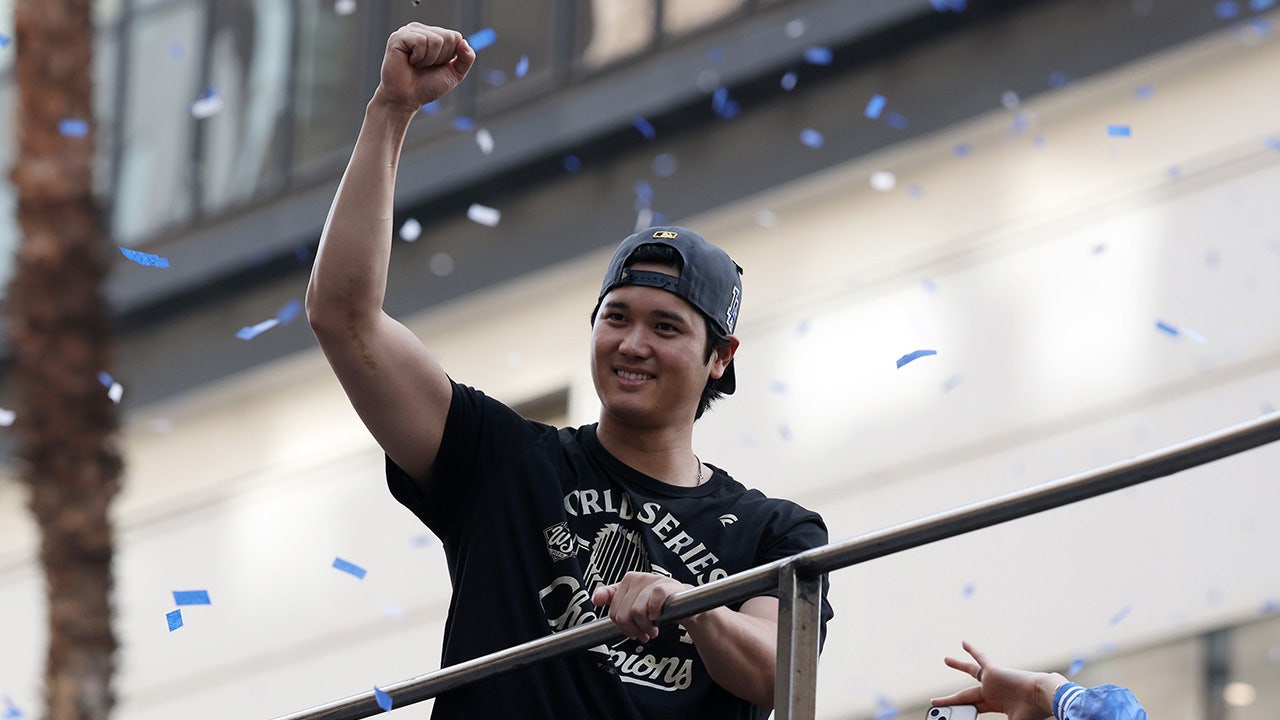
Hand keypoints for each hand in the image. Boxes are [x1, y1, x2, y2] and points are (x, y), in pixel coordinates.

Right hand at [374, 23, 474, 113]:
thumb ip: (466, 59)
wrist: (407, 99)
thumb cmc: (427, 86)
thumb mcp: (454, 73)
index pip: (455, 36)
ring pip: (436, 40)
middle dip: (441, 58)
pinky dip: (419, 57)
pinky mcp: (398, 37)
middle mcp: (422, 30)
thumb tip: (464, 42)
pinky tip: (409, 62)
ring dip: (429, 60)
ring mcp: (409, 31)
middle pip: (448, 37)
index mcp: (434, 35)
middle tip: (425, 66)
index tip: (436, 65)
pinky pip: (421, 41)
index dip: (450, 56)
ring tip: (417, 65)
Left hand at [591, 571, 693, 642]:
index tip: (631, 631)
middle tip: (644, 634)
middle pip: (623, 614)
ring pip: (637, 612)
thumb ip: (612, 599)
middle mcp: (637, 578)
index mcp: (627, 581)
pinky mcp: (665, 586)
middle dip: (634, 629)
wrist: (685, 604)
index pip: (614, 611)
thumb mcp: (633, 602)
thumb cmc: (656, 604)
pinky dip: (655, 616)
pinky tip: (659, 619)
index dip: (622, 627)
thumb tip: (595, 599)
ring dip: (646, 627)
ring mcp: (651, 580)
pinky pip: (652, 605)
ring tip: (652, 630)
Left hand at [931, 641, 1063, 719]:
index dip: (960, 712)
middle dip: (951, 700)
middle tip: (936, 703)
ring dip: (958, 665)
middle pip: (965, 695)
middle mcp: (992, 692)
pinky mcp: (993, 671)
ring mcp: (992, 681)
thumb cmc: (1032, 713)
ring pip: (970, 672)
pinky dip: (972, 650)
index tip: (949, 716)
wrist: (1043, 698)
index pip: (973, 708)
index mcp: (997, 705)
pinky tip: (963, 643)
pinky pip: (980, 659)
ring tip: (946, 659)